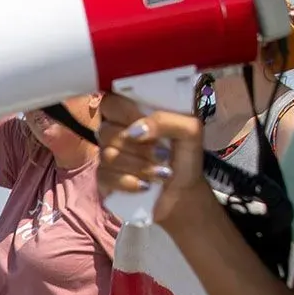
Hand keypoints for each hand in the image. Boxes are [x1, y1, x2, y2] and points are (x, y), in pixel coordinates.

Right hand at [96, 92, 208, 225]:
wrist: (183, 192)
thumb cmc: (185, 157)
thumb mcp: (189, 130)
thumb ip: (165, 120)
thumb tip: (135, 131)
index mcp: (133, 115)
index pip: (111, 102)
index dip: (123, 111)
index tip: (143, 121)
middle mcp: (116, 133)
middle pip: (106, 130)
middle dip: (139, 146)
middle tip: (163, 153)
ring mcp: (108, 156)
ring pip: (108, 155)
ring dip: (139, 166)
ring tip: (161, 173)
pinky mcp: (104, 179)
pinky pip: (105, 176)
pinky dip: (129, 182)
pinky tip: (145, 186)